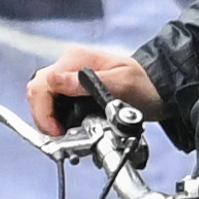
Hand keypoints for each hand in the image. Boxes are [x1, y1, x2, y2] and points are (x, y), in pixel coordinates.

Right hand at [24, 43, 152, 138]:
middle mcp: (69, 66)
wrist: (160, 89)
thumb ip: (85, 83)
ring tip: (66, 136)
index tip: (58, 133)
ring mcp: (71, 77)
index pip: (41, 84)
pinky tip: (69, 129)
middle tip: (60, 138)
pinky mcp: (75, 89)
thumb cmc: (145, 85)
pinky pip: (56, 103)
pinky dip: (57, 119)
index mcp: (75, 61)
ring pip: (44, 99)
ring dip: (49, 120)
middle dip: (43, 118)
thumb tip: (54, 81)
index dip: (43, 112)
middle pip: (38, 91)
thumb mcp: (120, 84)